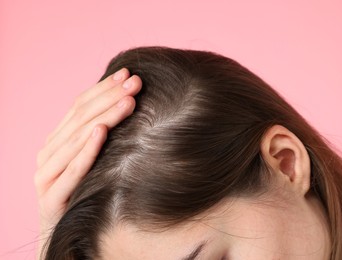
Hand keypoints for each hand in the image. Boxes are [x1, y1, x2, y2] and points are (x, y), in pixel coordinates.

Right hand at [34, 68, 141, 258]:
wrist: (65, 232)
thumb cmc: (83, 191)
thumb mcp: (90, 159)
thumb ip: (99, 134)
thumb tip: (127, 101)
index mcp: (56, 141)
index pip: (80, 106)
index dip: (104, 88)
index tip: (128, 74)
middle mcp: (48, 154)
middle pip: (80, 119)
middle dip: (109, 98)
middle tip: (135, 83)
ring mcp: (46, 176)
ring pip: (76, 140)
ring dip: (103, 118)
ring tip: (127, 101)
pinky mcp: (51, 198)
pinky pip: (71, 171)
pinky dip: (85, 151)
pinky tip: (101, 133)